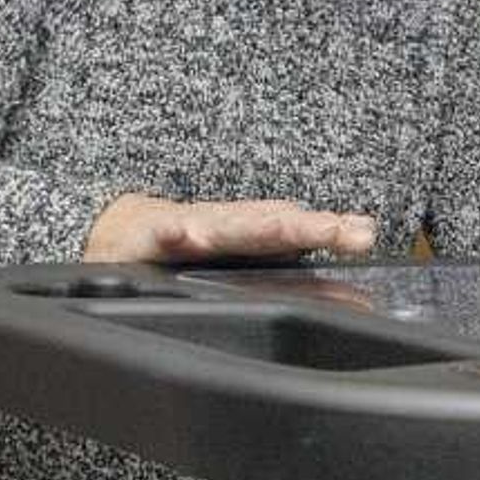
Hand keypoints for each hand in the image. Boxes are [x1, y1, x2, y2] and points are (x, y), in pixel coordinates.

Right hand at [82, 194, 376, 264]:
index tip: (364, 235)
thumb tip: (363, 247)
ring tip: (286, 226)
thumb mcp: (246, 248)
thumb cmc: (188, 240)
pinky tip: (182, 234)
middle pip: (269, 226)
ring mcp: (186, 231)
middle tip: (339, 231)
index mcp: (249, 232)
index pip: (296, 231)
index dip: (328, 232)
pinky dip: (171, 232)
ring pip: (225, 228)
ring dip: (254, 226)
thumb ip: (299, 253)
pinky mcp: (147, 240)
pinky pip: (160, 237)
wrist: (115, 228)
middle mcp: (223, 227)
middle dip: (305, 227)